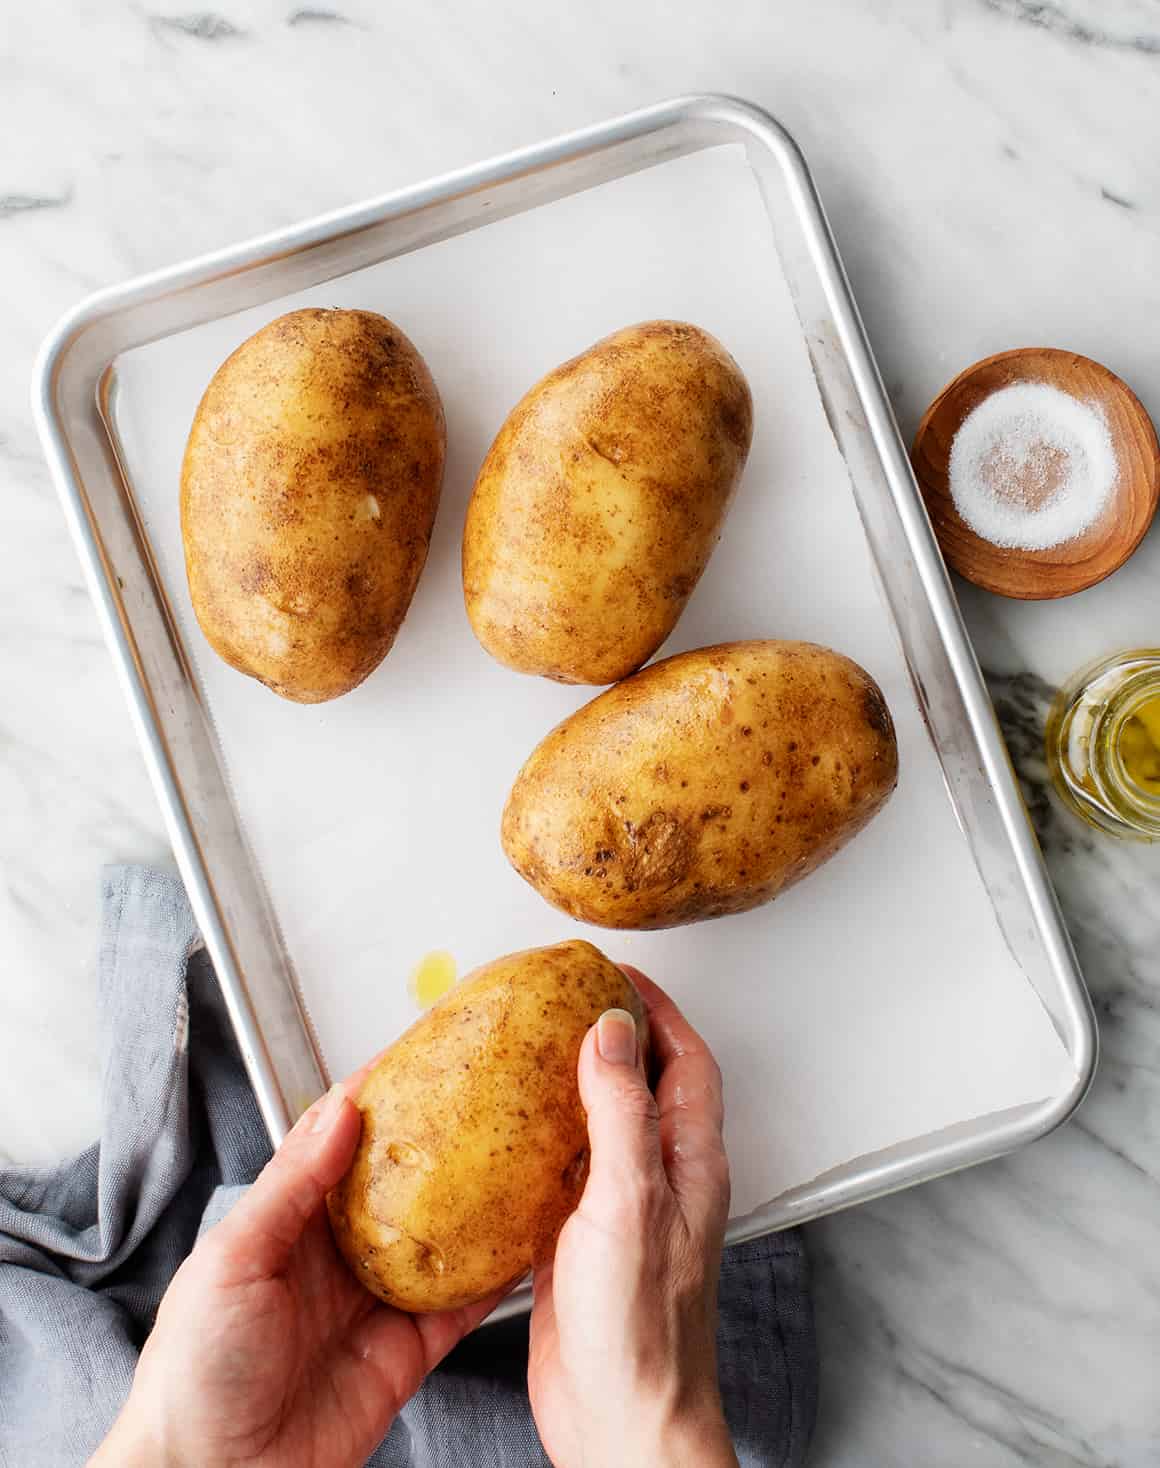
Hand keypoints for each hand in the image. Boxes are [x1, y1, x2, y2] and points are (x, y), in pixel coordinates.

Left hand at [91, 1065, 500, 1467]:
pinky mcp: (406, 1354)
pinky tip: (522, 1244)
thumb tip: (342, 1111)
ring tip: (518, 1158)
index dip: (378, 1097)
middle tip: (486, 1098)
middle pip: (401, 1186)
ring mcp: (374, 1304)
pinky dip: (493, 1277)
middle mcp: (336, 1257)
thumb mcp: (233, 1259)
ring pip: (439, 1240)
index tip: (419, 1053)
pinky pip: (459, 1307)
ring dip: (476, 1205)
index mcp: (288, 1224)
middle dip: (440, 1143)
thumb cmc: (194, 1372)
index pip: (339, 1143)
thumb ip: (292, 1185)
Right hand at [528, 967, 737, 1467]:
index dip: (656, 1009)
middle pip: (644, 1084)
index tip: (614, 973)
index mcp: (688, 1160)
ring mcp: (618, 1211)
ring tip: (526, 1051)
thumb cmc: (642, 1330)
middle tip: (562, 1000)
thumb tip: (612, 1029)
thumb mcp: (631, 1199)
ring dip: (569, 1084)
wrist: (618, 1420)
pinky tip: (499, 1136)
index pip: (685, 1059)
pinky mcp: (578, 1242)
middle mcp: (658, 1179)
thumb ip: (624, 1109)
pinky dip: (534, 1143)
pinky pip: (560, 1173)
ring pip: (599, 1125)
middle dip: (610, 1035)